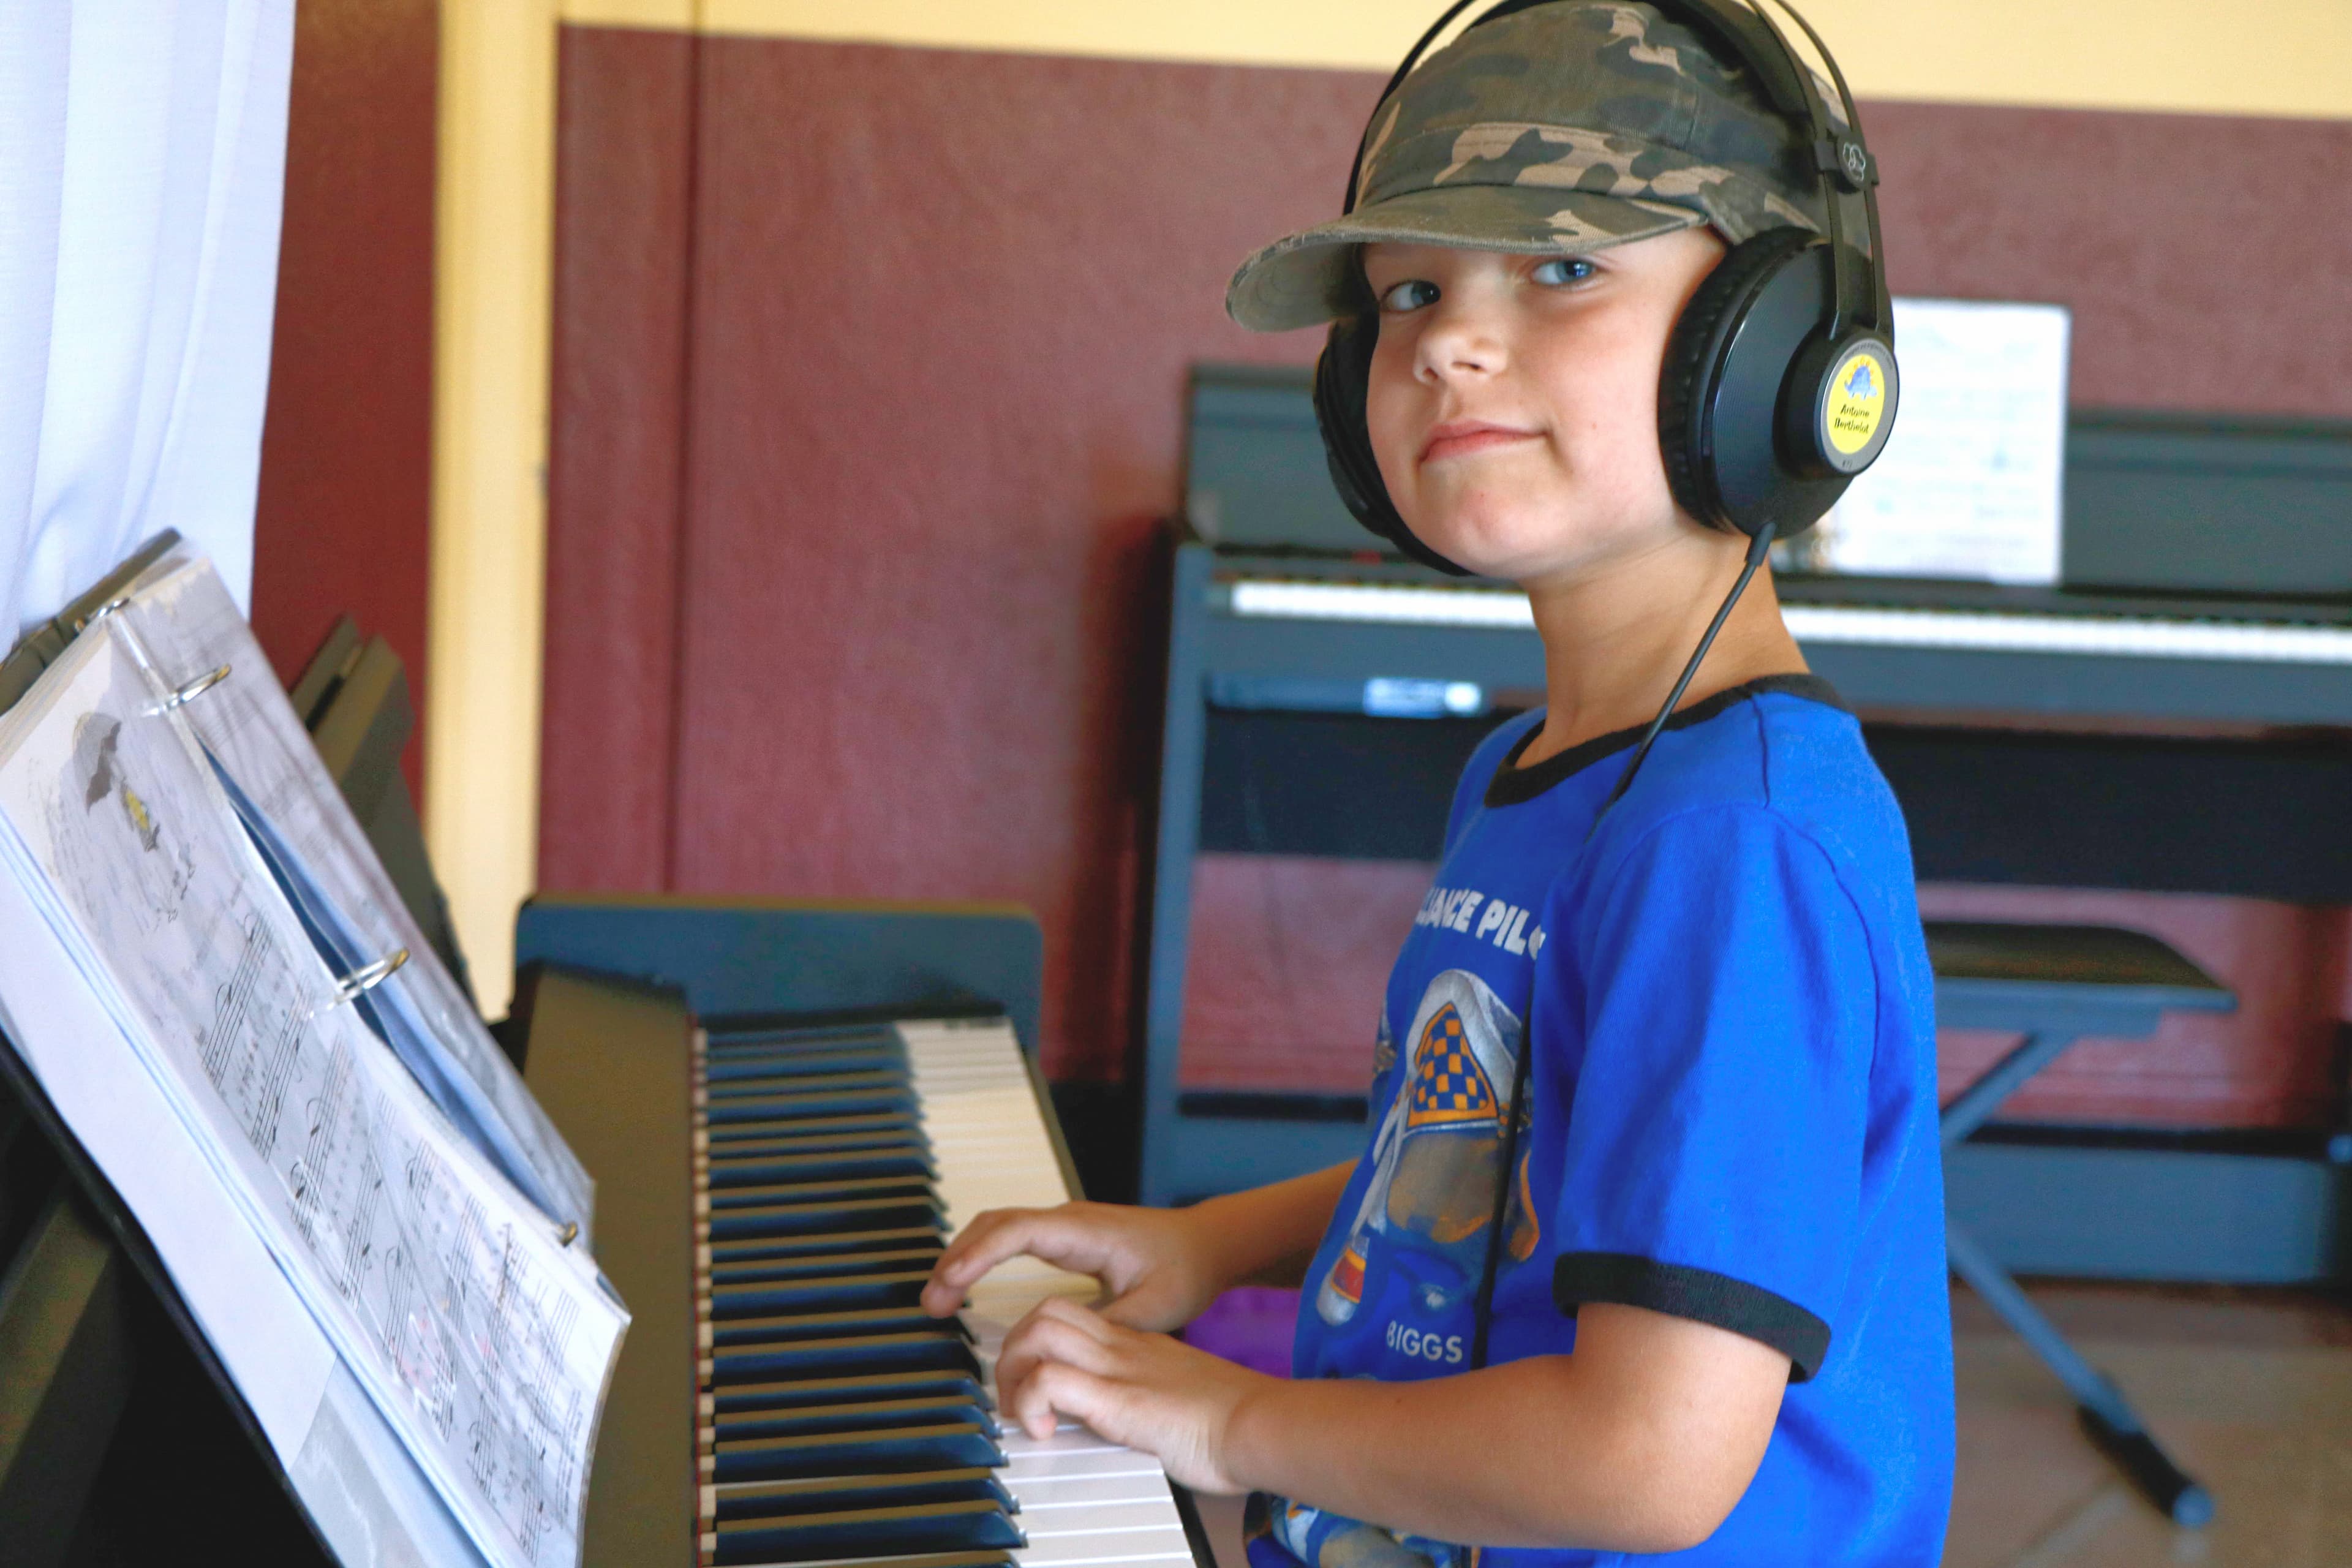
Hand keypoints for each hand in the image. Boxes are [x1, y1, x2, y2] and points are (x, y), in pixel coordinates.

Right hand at [921, 1201, 1227, 1331]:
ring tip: (939, 1299)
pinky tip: (968, 1284)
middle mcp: (1069, 1221)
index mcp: (1085, 1231)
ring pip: (999, 1228)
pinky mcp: (1065, 1238)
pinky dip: (982, 1256)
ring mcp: (1065, 1226)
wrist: (1206, 1244)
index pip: (1017, 1231)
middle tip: (931, 1303)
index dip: (978, 1255)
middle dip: (958, 1258)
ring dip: (965, 1256)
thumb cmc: (1185, 1269)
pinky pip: (1011, 1238)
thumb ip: (1112, 1328)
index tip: (949, 1283)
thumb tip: (1069, 1353)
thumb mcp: (1156, 1308)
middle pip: (995, 1224)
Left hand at [995, 1295, 1272, 1494]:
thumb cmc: (1235, 1421)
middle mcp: (1124, 1347)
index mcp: (1139, 1346)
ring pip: (1038, 1330)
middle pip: (1046, 1312)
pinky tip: (1044, 1431)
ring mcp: (1120, 1368)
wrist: (1264, 1423)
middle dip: (1013, 1351)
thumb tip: (1130, 1424)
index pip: (1073, 1319)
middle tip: (1015, 1399)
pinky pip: (1049, 1379)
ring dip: (1013, 1371)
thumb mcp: (1181, 1399)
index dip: (1040, 1346)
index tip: (1032, 1388)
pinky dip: (1030, 1402)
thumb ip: (1151, 1399)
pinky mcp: (1119, 1397)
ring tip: (1022, 1412)